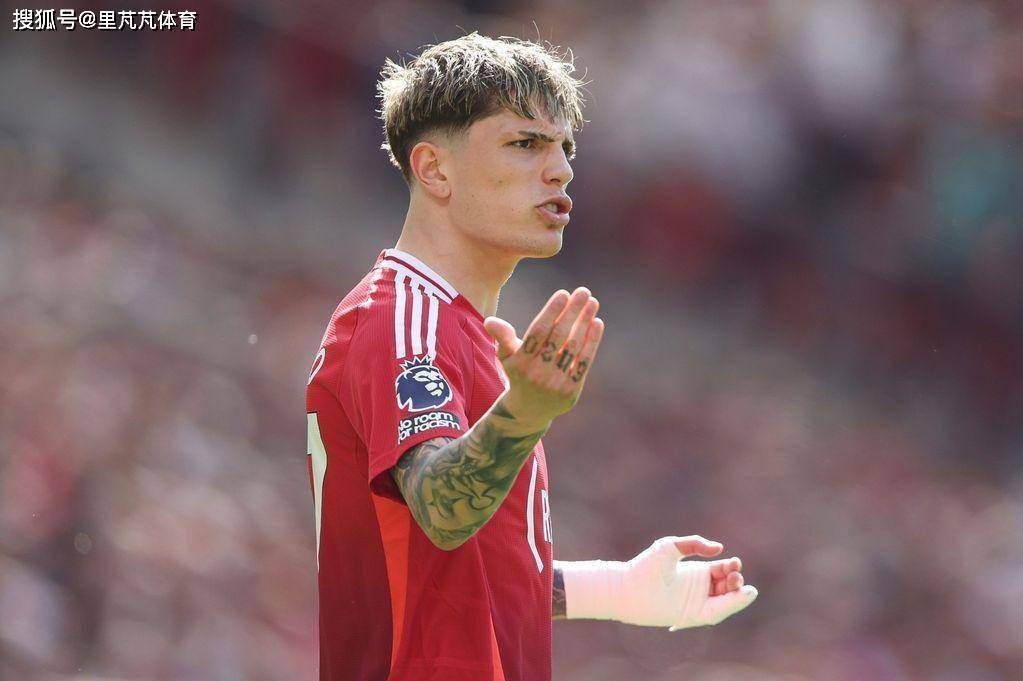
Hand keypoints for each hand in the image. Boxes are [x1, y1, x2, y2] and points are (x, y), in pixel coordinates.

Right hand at [484, 288, 603, 429]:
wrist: (529, 410)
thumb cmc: (519, 373)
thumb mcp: (507, 356)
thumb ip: (502, 337)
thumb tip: (490, 321)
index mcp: (520, 361)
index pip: (538, 331)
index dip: (551, 312)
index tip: (563, 293)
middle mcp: (537, 372)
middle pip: (558, 336)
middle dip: (572, 311)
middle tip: (583, 291)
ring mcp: (555, 383)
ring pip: (572, 347)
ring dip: (584, 323)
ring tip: (592, 303)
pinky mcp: (571, 390)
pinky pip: (583, 362)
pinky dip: (591, 342)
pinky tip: (597, 323)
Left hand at [617, 535, 757, 629]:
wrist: (630, 587)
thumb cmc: (646, 565)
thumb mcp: (671, 546)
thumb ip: (694, 544)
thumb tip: (719, 549)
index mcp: (694, 572)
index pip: (721, 570)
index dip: (731, 567)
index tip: (735, 562)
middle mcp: (698, 588)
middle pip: (726, 585)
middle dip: (735, 580)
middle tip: (735, 574)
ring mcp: (696, 602)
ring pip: (724, 600)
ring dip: (737, 594)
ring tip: (745, 587)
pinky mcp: (694, 615)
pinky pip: (717, 611)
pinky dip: (731, 605)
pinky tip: (743, 595)